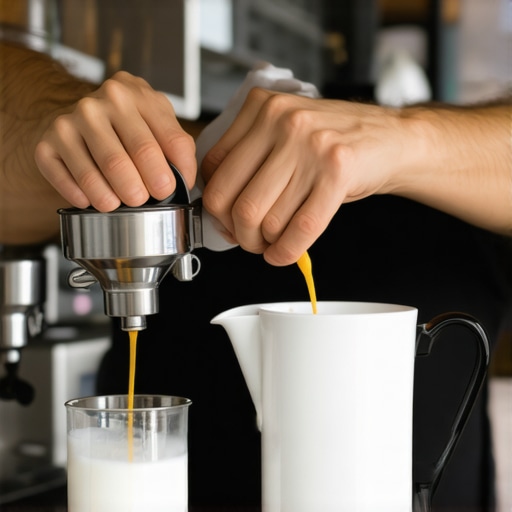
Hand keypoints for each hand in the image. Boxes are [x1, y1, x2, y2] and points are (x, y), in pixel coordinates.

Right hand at [35, 71, 195, 211]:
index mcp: (136, 96)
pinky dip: (82, 197)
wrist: (77, 116)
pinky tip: (90, 199)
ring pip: (101, 170)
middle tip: (144, 199)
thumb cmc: (124, 125)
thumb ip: (178, 147)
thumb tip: (185, 180)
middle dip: (147, 186)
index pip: (169, 139)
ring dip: (114, 197)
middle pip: (136, 153)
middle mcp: (101, 104)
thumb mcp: (157, 122)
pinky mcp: (46, 144)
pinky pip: (66, 179)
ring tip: (119, 204)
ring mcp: (70, 122)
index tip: (169, 190)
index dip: (173, 172)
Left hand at [201, 88, 403, 265]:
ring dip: (263, 245)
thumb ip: (248, 157)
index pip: (214, 169)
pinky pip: (301, 228)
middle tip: (248, 239)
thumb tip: (218, 208)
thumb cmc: (332, 142)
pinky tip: (284, 254)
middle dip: (237, 233)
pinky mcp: (338, 171)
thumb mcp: (284, 133)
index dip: (215, 207)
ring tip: (271, 244)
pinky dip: (287, 252)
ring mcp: (312, 145)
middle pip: (234, 200)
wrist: (390, 138)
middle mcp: (284, 121)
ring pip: (265, 219)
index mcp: (262, 107)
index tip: (225, 221)